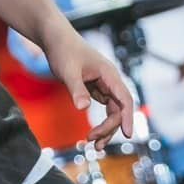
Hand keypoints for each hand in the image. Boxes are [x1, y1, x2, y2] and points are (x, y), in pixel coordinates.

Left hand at [41, 21, 135, 145]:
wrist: (55, 38)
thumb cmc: (63, 50)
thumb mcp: (67, 71)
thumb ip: (76, 90)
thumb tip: (83, 108)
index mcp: (109, 74)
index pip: (125, 99)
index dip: (128, 117)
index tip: (128, 135)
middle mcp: (110, 80)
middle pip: (119, 109)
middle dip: (109, 127)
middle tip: (93, 142)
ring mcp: (104, 84)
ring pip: (113, 111)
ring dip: (106, 128)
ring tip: (94, 145)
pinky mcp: (96, 88)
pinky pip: (104, 108)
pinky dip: (100, 122)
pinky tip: (93, 134)